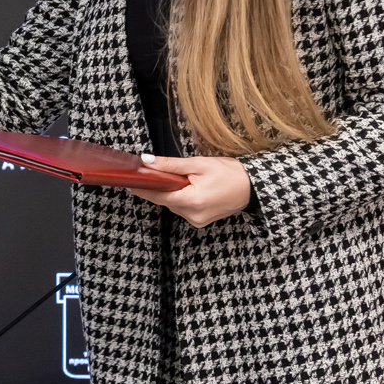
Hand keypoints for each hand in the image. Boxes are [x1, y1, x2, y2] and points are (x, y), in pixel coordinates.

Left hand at [127, 155, 251, 227]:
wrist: (252, 188)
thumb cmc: (229, 173)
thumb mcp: (199, 164)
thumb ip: (171, 164)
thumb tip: (147, 161)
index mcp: (191, 201)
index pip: (157, 195)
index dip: (143, 188)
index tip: (130, 181)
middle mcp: (192, 215)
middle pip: (165, 200)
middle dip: (161, 186)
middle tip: (159, 171)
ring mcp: (196, 221)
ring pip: (173, 204)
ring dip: (173, 192)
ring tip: (185, 179)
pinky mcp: (200, 221)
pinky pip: (183, 208)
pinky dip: (182, 198)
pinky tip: (191, 188)